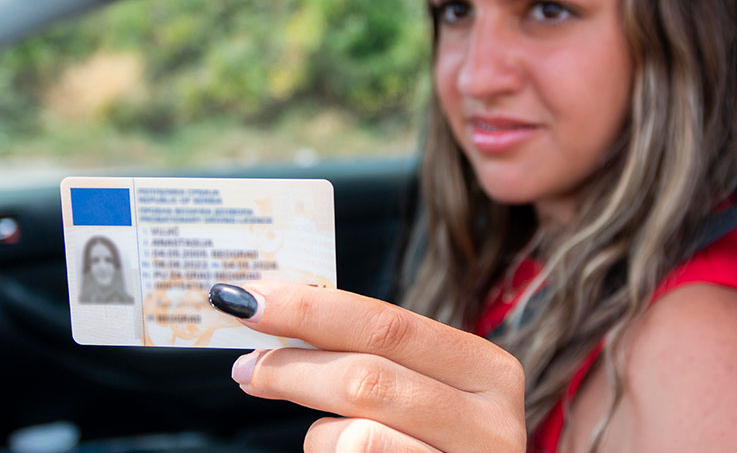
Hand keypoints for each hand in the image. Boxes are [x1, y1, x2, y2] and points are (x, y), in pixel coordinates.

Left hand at [208, 282, 526, 451]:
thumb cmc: (437, 446)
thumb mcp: (430, 396)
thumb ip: (381, 360)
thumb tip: (285, 320)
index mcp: (487, 371)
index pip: (389, 324)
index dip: (313, 309)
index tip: (252, 298)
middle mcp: (490, 420)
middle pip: (368, 377)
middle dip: (292, 366)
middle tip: (246, 367)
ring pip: (356, 435)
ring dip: (319, 435)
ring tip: (322, 439)